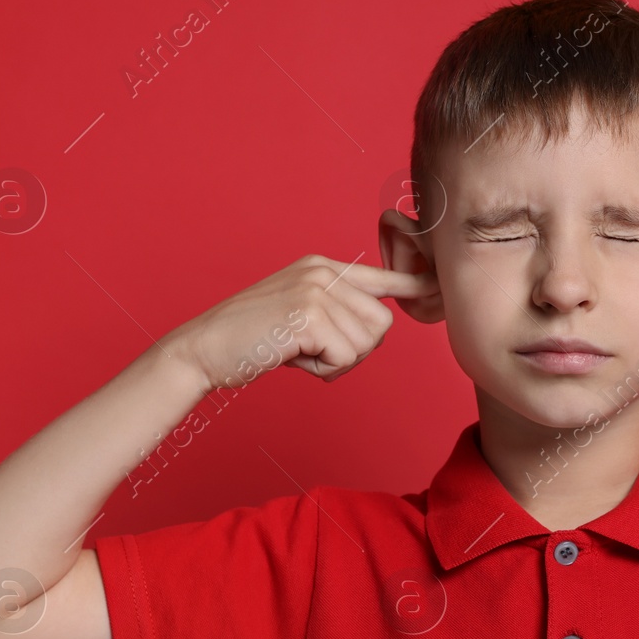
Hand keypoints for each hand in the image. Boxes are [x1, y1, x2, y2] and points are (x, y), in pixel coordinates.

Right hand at [164, 254, 438, 391]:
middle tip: (313, 352)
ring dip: (336, 362)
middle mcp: (322, 272)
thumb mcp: (299, 314)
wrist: (202, 350)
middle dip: (355, 350)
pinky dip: (323, 370)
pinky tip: (292, 358)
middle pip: (381, 323)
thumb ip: (336, 311)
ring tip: (298, 352)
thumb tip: (380, 323)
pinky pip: (346, 357)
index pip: (379, 276)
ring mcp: (316, 290)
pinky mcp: (309, 315)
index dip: (410, 287)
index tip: (435, 287)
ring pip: (367, 342)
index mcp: (320, 267)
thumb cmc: (250, 340)